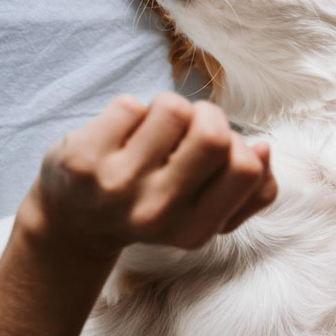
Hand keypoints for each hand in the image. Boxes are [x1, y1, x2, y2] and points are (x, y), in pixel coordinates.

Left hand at [0, 94, 276, 335]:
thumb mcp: (204, 213)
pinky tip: (119, 132)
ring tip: (154, 127)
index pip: (247, 168)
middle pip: (214, 135)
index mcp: (195, 230)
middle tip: (191, 124)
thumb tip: (263, 147)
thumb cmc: (150, 205)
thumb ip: (248, 191)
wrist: (71, 223)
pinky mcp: (82, 161)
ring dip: (168, 107)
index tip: (219, 150)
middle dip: (209, 114)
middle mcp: (157, 213)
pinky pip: (130, 104)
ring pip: (173, 109)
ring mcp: (117, 187)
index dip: (240, 144)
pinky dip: (131, 110)